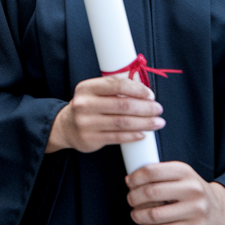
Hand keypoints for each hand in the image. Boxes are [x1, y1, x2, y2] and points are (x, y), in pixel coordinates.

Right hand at [46, 76, 163, 153]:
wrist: (65, 127)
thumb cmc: (87, 106)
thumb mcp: (95, 92)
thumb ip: (115, 87)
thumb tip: (142, 85)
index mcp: (86, 88)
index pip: (116, 85)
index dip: (137, 89)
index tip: (150, 95)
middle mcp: (84, 104)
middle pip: (122, 105)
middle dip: (145, 108)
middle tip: (158, 109)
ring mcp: (86, 123)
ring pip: (122, 123)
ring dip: (144, 123)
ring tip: (157, 122)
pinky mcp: (90, 139)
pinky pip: (117, 137)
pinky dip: (133, 136)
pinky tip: (143, 133)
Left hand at [126, 161, 224, 224]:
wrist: (221, 208)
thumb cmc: (192, 190)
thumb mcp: (181, 174)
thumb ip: (159, 174)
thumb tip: (130, 180)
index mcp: (184, 171)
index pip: (151, 171)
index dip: (135, 178)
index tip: (129, 182)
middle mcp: (192, 189)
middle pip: (150, 192)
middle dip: (133, 197)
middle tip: (130, 200)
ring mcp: (196, 209)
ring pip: (155, 214)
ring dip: (138, 215)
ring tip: (135, 214)